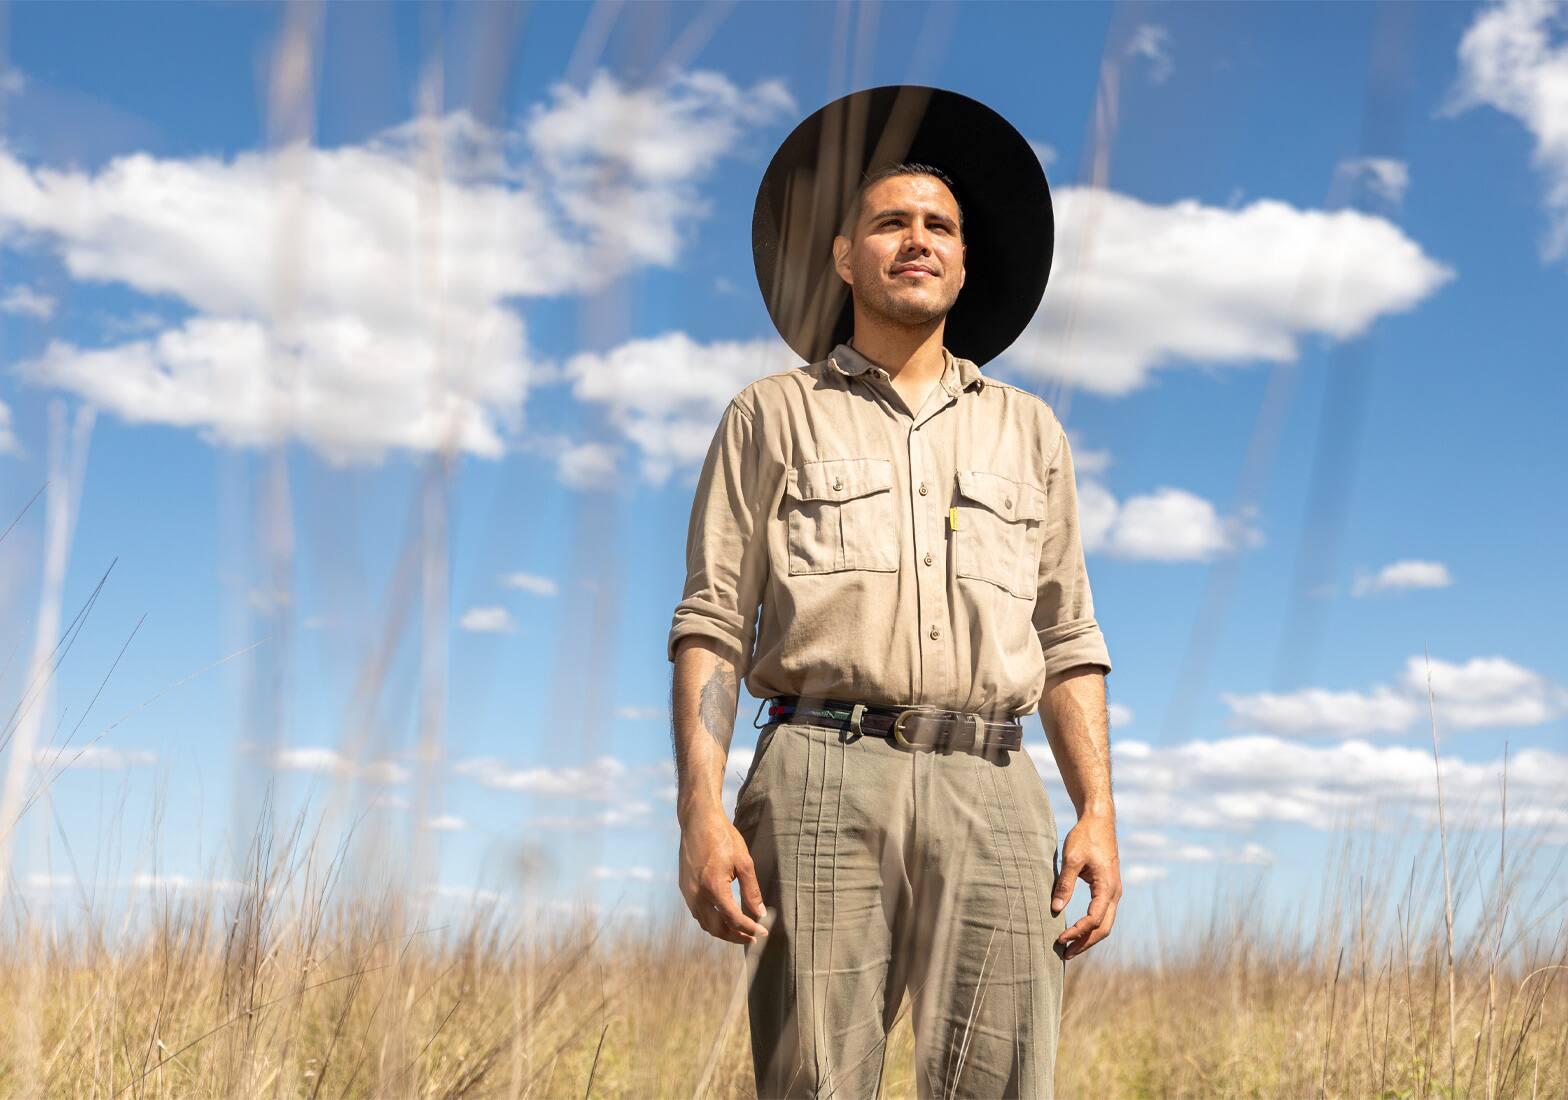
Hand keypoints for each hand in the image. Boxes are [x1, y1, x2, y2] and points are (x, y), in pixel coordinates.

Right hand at [679, 809, 770, 944]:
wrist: (698, 821)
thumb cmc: (723, 838)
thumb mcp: (744, 862)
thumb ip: (751, 891)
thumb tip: (759, 913)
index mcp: (714, 887)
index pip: (733, 918)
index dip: (749, 928)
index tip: (762, 932)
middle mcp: (697, 893)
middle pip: (716, 928)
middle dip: (735, 936)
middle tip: (751, 938)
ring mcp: (688, 892)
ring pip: (704, 923)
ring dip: (722, 931)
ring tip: (739, 931)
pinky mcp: (684, 887)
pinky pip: (697, 912)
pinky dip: (711, 920)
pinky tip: (723, 916)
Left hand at [1050, 810, 1121, 959]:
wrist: (1099, 821)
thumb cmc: (1085, 837)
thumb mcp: (1071, 859)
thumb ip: (1064, 884)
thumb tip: (1055, 909)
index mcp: (1107, 887)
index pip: (1093, 919)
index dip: (1077, 931)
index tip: (1059, 938)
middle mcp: (1115, 893)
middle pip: (1103, 928)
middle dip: (1085, 942)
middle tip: (1065, 954)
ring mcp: (1114, 892)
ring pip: (1105, 923)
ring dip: (1089, 937)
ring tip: (1069, 948)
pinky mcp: (1108, 889)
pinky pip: (1103, 914)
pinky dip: (1092, 926)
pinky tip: (1078, 931)